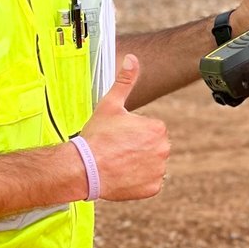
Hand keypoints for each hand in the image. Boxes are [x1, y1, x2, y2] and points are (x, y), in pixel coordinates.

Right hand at [80, 55, 168, 200]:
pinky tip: (123, 174)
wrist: (85, 168)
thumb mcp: (110, 104)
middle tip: (117, 148)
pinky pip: (149, 182)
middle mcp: (163, 149)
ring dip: (139, 163)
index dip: (133, 131)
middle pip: (153, 146)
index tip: (119, 135)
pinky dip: (138, 180)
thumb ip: (125, 81)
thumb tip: (132, 59)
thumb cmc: (97, 136)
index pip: (150, 128)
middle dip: (138, 147)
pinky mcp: (152, 188)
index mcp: (157, 128)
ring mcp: (158, 170)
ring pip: (151, 164)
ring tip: (119, 161)